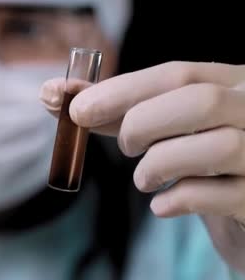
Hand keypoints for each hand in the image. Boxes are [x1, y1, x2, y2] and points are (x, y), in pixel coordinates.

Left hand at [40, 61, 244, 273]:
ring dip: (159, 164)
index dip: (120, 90)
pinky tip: (162, 205)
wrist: (244, 203)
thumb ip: (117, 113)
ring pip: (216, 147)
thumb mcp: (164, 129)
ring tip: (144, 179)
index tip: (74, 108)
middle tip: (125, 147)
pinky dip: (177, 200)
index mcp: (232, 83)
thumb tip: (54, 97)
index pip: (177, 74)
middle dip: (142, 123)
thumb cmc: (197, 159)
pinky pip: (220, 196)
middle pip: (200, 101)